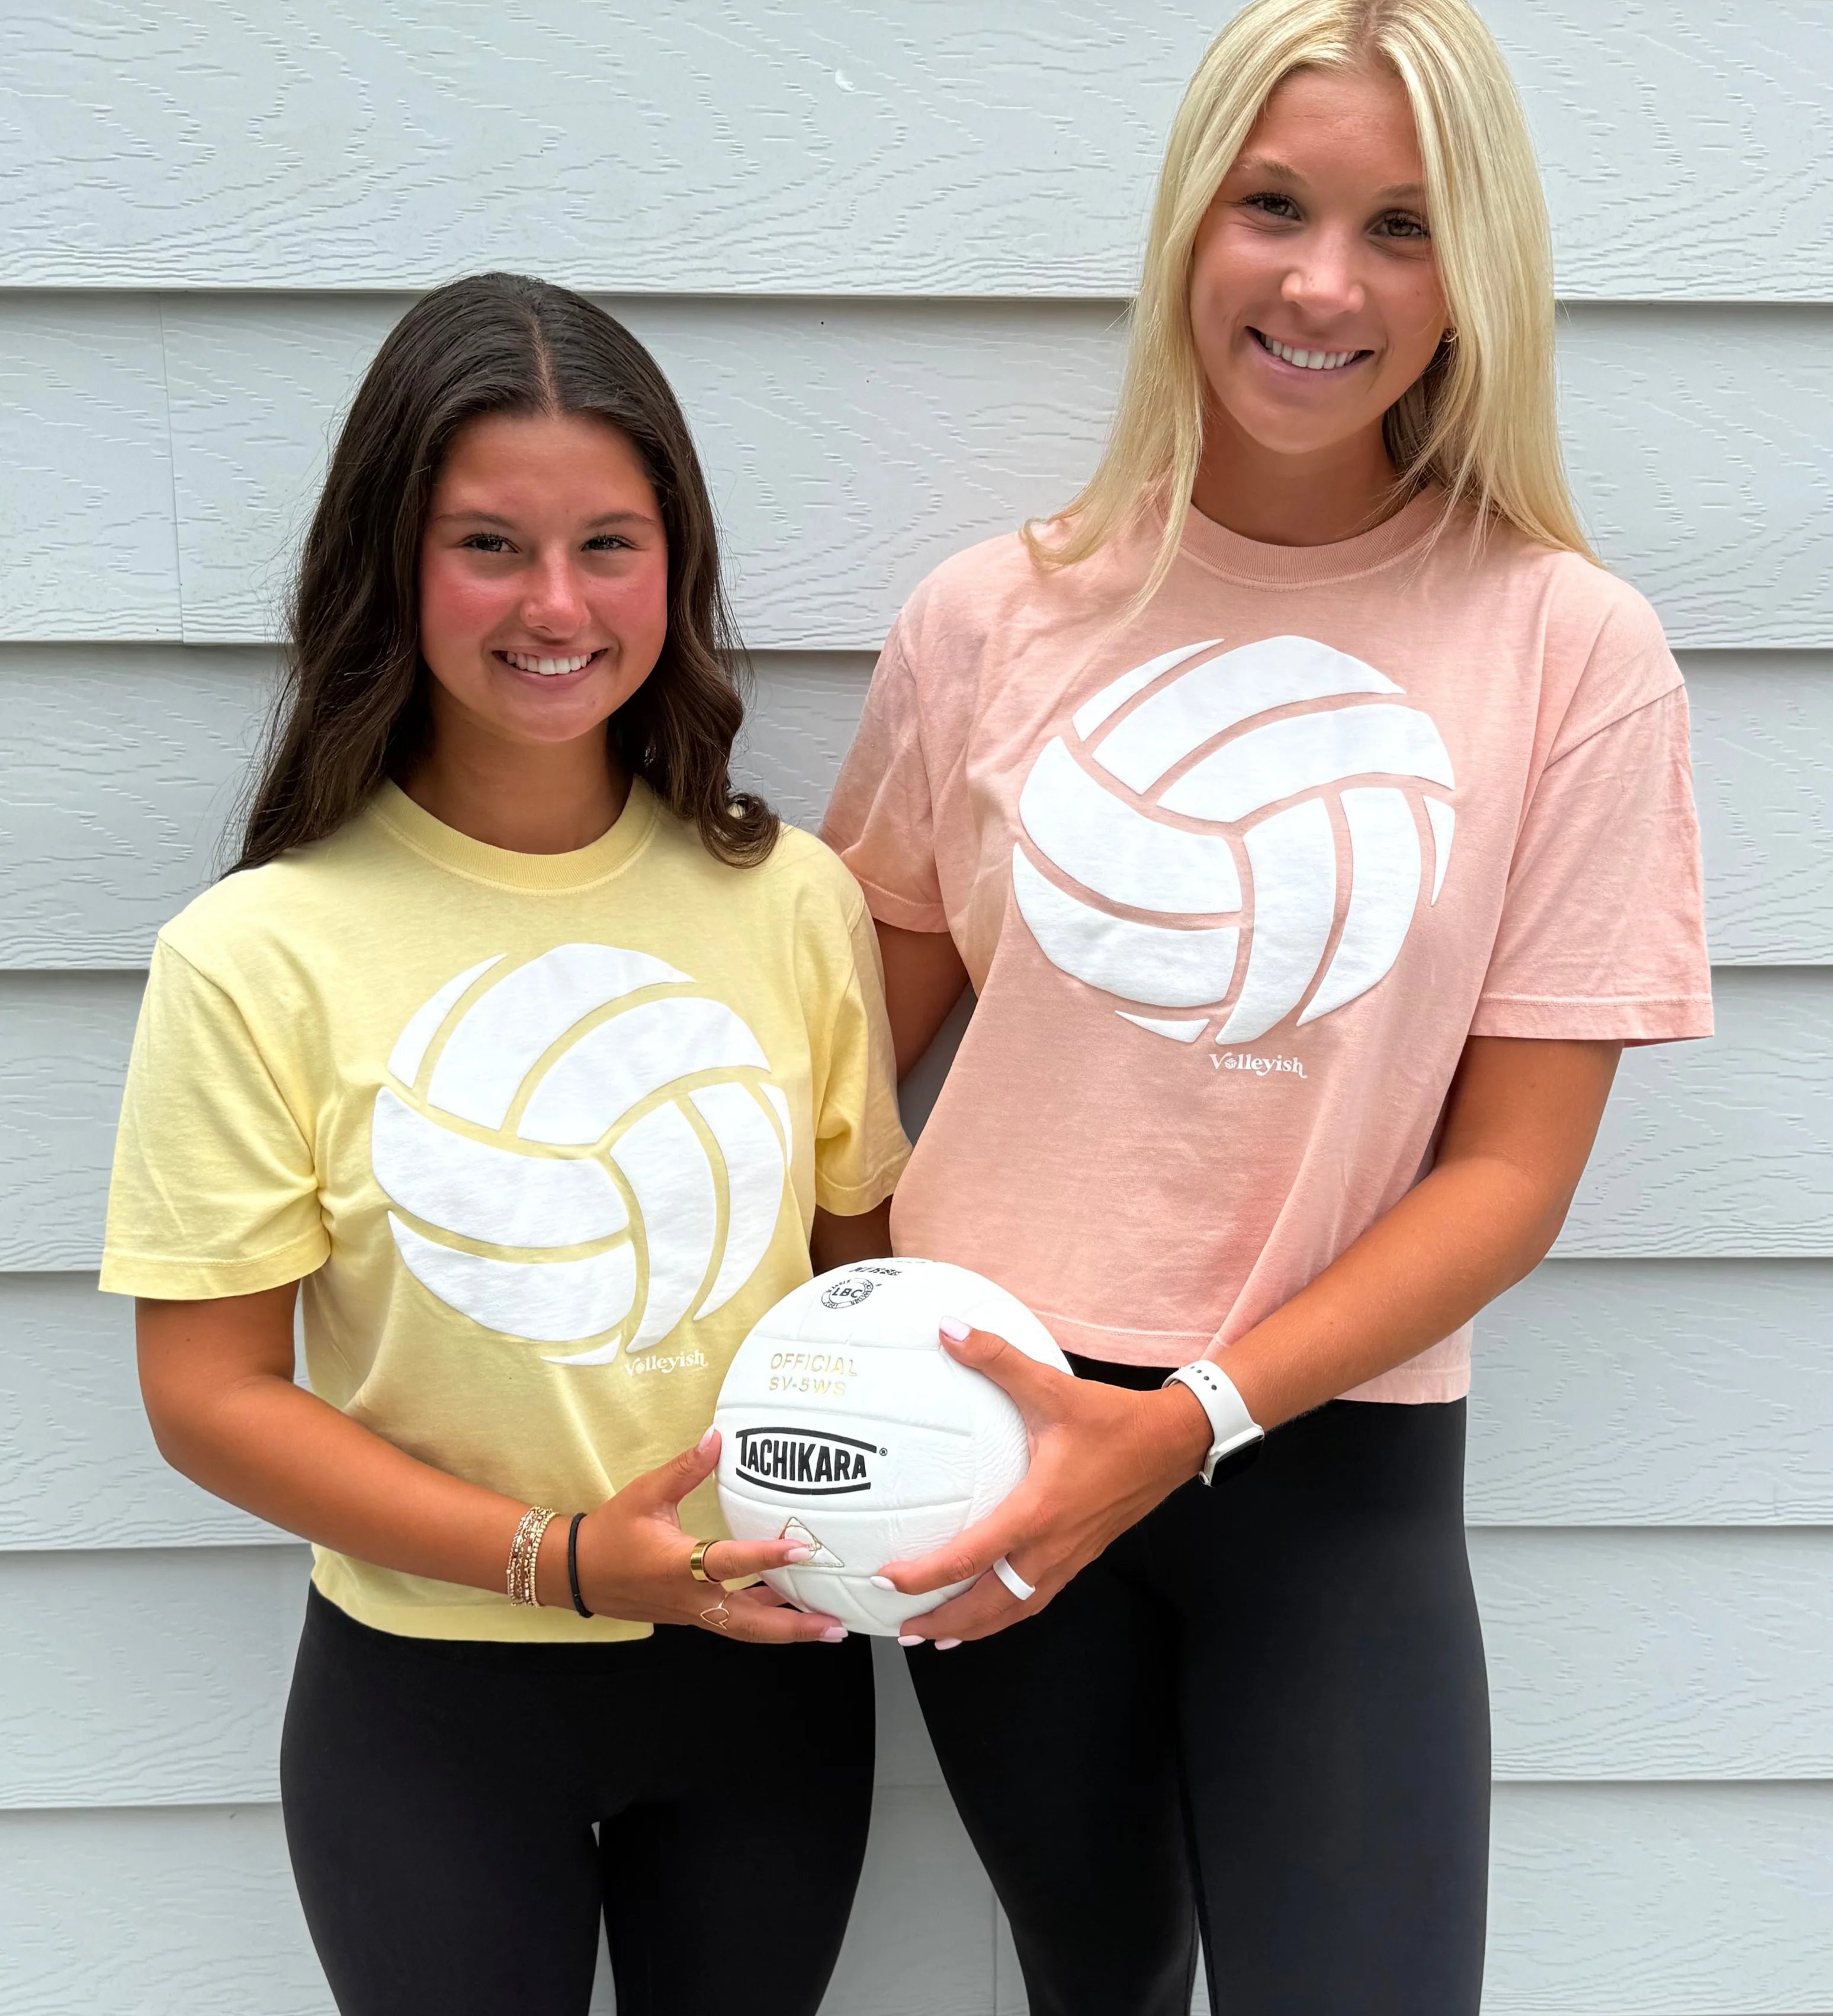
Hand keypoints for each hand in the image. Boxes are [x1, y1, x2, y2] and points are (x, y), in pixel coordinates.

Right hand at [564, 1427, 848, 1642]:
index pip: (729, 1563)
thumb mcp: (646, 1493)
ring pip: (744, 1628)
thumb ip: (685, 1468)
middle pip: (748, 1622)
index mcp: (677, 1565)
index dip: (765, 1557)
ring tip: (826, 1624)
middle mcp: (690, 1597)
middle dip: (793, 1627)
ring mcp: (692, 1612)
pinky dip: (763, 1617)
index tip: (800, 1549)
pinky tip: (789, 1606)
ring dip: (786, 1628)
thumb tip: (717, 1437)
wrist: (577, 1572)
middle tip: (834, 1625)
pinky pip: (733, 1622)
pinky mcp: (692, 1614)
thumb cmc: (610, 1533)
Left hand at [875, 1325, 1213, 1644]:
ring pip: (1016, 1611)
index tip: (887, 1581)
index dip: (924, 1577)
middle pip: (990, 1606)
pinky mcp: (1082, 1556)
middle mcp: (1051, 1547)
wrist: (1172, 1443)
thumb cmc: (1114, 1420)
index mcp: (1037, 1513)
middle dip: (943, 1622)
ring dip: (975, 1627)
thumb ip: (996, 1358)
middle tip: (901, 1629)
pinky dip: (1007, 1613)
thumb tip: (947, 1330)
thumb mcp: (1050, 1386)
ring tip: (939, 1635)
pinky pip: (1037, 1599)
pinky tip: (993, 1608)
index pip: (970, 1558)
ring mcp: (1069, 1558)